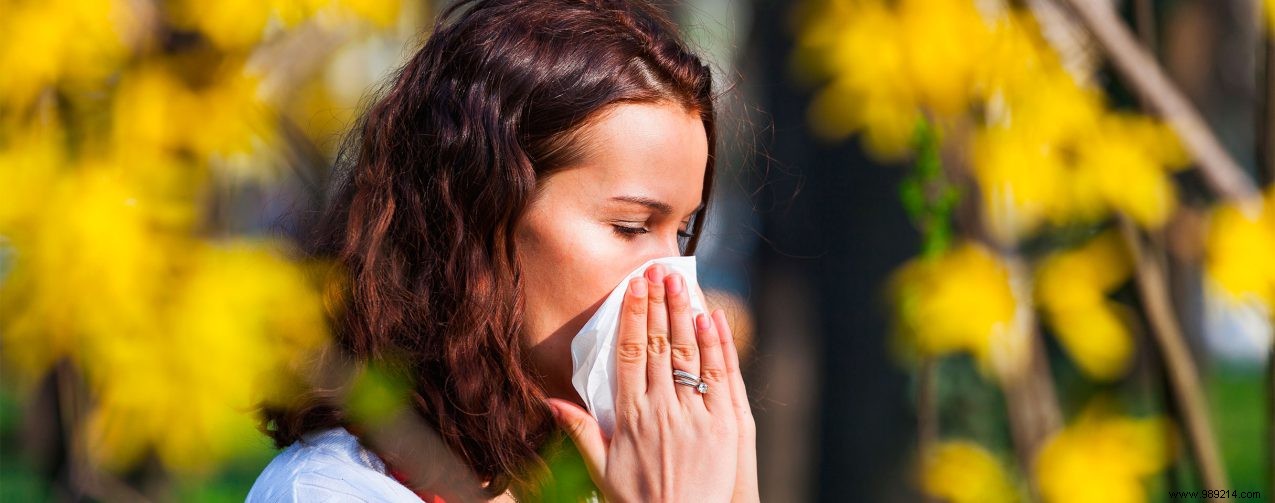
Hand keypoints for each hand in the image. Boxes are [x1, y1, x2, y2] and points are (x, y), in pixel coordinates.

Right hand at [547, 264, 755, 501]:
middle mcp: (662, 412)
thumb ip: (580, 432)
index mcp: (630, 418)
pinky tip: (711, 319)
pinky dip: (717, 346)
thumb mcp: (601, 470)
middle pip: (658, 346)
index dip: (632, 316)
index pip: (629, 354)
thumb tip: (551, 402)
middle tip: (659, 270)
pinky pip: (721, 378)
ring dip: (684, 315)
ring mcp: (695, 417)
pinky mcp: (725, 427)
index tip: (634, 287)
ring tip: (681, 283)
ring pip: (688, 355)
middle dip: (659, 304)